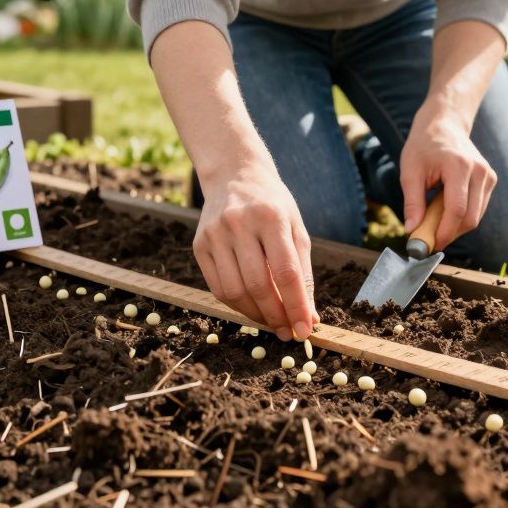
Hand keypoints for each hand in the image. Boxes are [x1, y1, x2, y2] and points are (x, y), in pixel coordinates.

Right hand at [194, 161, 318, 339]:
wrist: (234, 174)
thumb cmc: (272, 205)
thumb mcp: (296, 228)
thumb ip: (303, 272)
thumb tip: (309, 317)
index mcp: (271, 216)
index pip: (286, 272)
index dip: (296, 306)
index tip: (304, 330)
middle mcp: (239, 223)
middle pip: (258, 285)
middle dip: (276, 316)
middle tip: (288, 332)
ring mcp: (215, 234)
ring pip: (234, 291)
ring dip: (255, 315)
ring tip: (271, 322)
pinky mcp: (199, 244)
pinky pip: (217, 287)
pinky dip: (236, 304)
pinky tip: (251, 307)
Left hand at [400, 110, 496, 249]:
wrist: (444, 124)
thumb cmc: (423, 146)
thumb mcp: (410, 171)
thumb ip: (412, 202)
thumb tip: (411, 230)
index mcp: (459, 166)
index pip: (456, 209)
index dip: (443, 232)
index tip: (429, 244)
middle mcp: (479, 171)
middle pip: (470, 217)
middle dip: (449, 233)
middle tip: (429, 239)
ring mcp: (488, 175)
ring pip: (476, 216)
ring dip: (455, 227)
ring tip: (434, 222)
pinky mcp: (490, 180)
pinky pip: (478, 209)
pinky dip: (462, 217)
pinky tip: (445, 212)